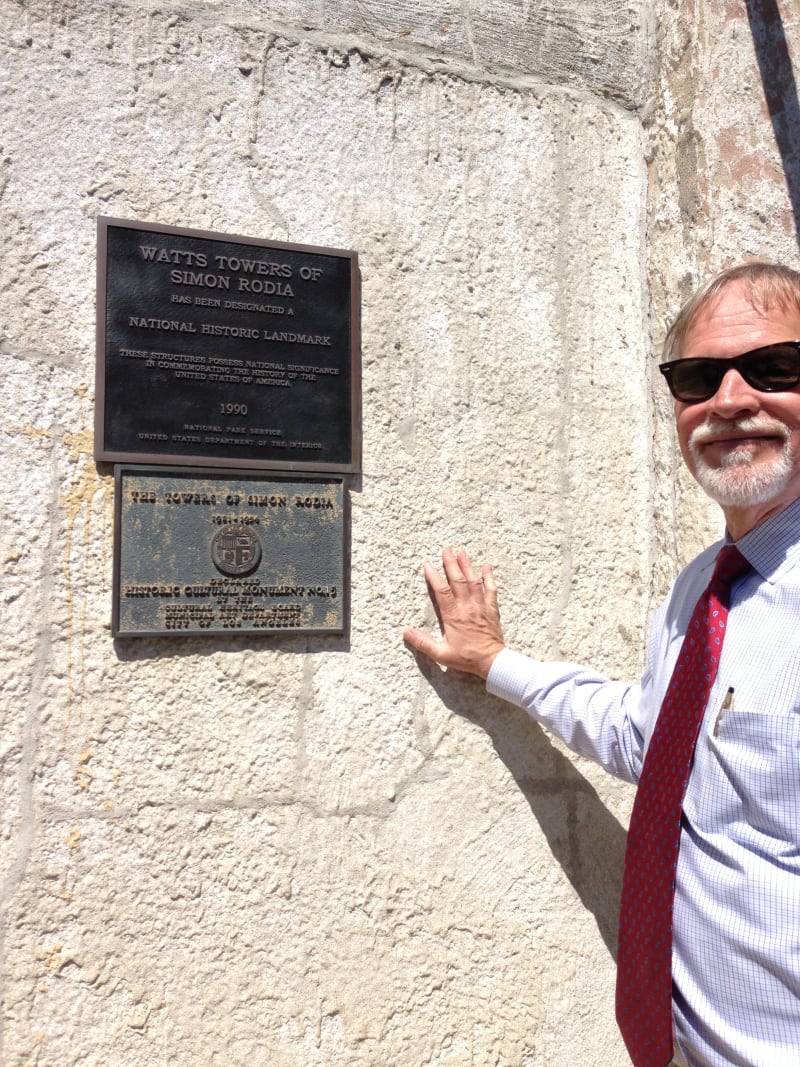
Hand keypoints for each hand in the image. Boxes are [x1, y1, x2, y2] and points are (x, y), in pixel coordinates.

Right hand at [403, 547, 505, 678]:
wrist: (492, 662)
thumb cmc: (466, 659)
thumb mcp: (441, 654)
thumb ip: (423, 642)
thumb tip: (406, 632)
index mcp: (453, 615)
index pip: (442, 591)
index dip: (434, 576)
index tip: (427, 564)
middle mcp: (467, 607)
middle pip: (457, 580)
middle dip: (451, 563)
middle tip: (446, 549)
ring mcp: (480, 606)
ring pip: (473, 581)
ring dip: (467, 565)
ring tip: (461, 551)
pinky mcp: (491, 610)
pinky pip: (491, 590)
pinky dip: (489, 577)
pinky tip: (487, 566)